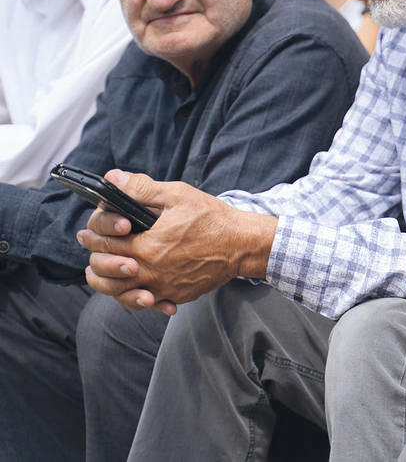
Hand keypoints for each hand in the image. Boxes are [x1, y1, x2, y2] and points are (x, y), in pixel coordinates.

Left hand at [78, 170, 276, 313]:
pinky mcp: (174, 295)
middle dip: (94, 258)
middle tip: (90, 249)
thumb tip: (113, 179)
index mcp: (146, 246)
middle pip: (105, 272)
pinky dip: (134, 298)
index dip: (92, 236)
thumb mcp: (178, 196)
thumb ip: (143, 189)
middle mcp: (150, 271)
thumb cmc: (213, 219)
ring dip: (106, 282)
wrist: (243, 245)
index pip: (103, 245)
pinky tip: (133, 289)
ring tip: (99, 273)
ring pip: (119, 293)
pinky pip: (145, 303)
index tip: (86, 233)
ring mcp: (162, 287)